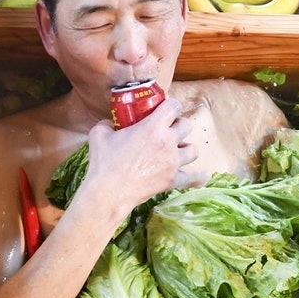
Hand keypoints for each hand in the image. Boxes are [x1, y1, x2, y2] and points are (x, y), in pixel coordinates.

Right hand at [83, 97, 198, 207]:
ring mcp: (172, 163)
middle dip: (179, 126)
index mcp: (153, 127)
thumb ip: (107, 124)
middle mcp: (167, 142)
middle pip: (187, 126)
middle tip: (169, 130)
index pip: (174, 106)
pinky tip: (199, 176)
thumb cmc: (104, 163)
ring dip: (186, 148)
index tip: (166, 109)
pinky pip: (193, 178)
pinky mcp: (172, 180)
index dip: (171, 105)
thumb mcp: (99, 134)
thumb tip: (110, 123)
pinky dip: (196, 178)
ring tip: (176, 151)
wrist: (109, 192)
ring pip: (193, 150)